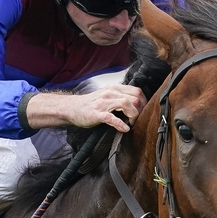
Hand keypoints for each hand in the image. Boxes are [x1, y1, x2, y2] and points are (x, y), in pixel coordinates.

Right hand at [24, 84, 146, 131]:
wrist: (72, 108)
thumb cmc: (91, 104)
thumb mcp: (107, 96)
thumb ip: (121, 97)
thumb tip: (138, 105)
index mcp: (114, 88)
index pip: (137, 91)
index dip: (144, 102)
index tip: (143, 112)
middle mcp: (110, 93)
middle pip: (135, 98)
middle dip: (140, 110)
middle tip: (138, 120)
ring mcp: (103, 103)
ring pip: (126, 104)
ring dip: (133, 116)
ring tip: (131, 123)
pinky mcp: (97, 114)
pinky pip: (112, 118)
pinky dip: (121, 124)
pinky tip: (124, 129)